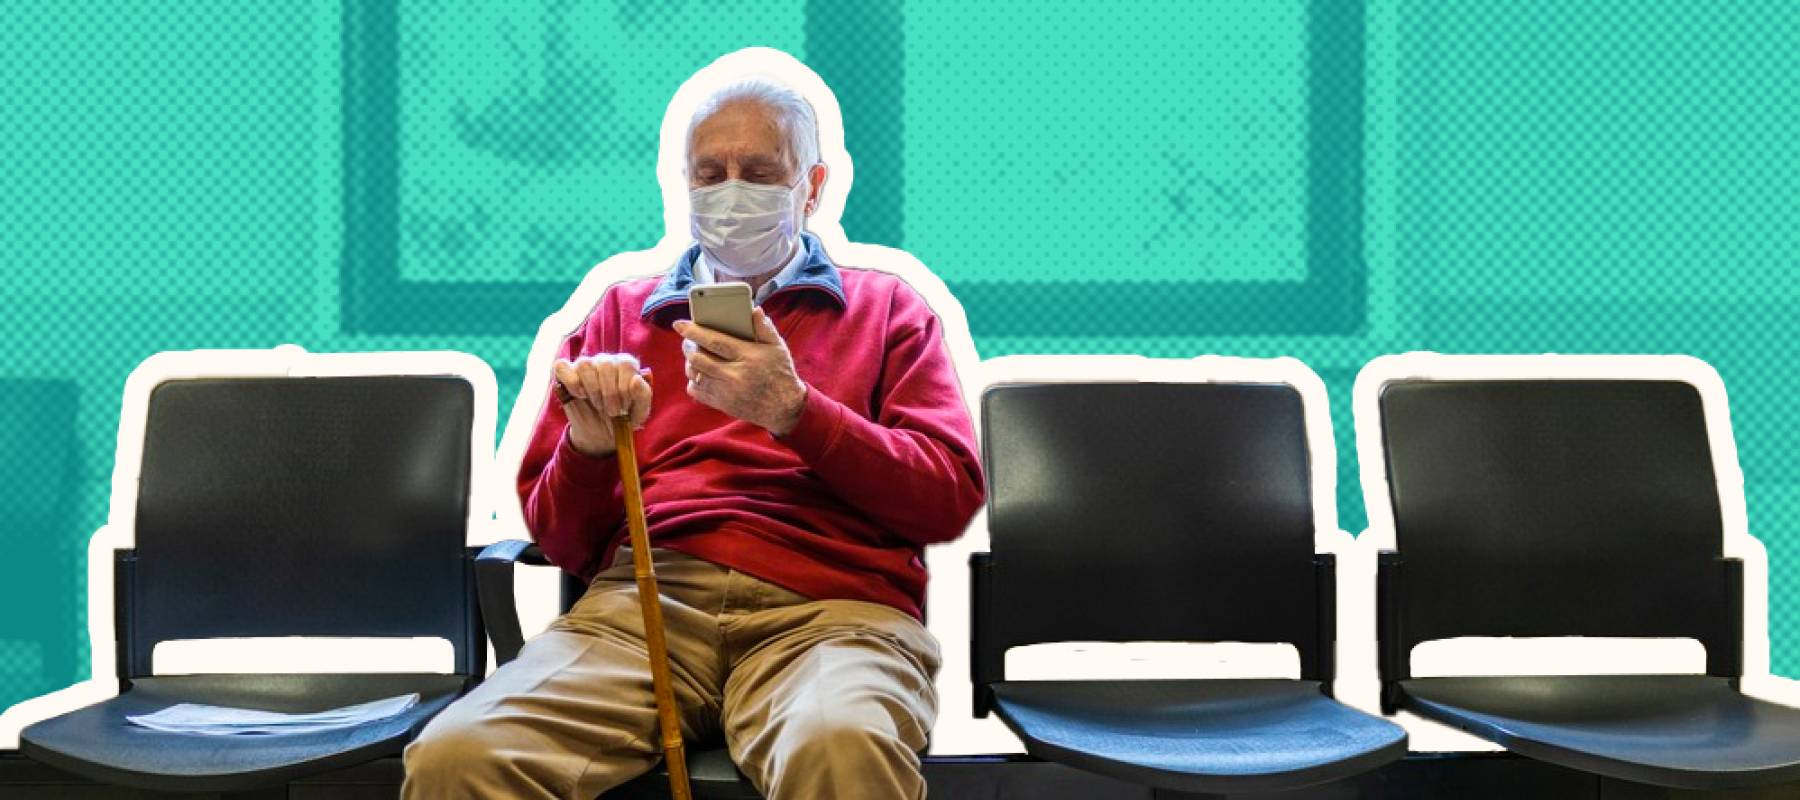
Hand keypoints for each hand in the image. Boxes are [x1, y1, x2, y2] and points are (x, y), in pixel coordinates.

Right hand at [552, 353, 651, 457]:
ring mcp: (585, 365)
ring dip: (592, 389)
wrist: (602, 434)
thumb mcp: (640, 412)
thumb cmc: (623, 418)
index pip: (626, 363)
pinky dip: (571, 382)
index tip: (624, 407)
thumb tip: (636, 378)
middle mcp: (606, 360)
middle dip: (609, 393)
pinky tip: (580, 395)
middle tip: (611, 411)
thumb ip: (643, 395)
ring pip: (585, 364)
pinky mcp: (566, 373)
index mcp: (626, 364)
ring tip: (597, 404)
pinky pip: (562, 366)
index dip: (624, 387)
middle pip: (605, 364)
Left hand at [675, 307, 807, 434]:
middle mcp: (735, 375)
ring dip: (689, 363)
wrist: (784, 408)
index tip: (679, 324)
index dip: (694, 331)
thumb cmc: (780, 373)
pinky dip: (693, 381)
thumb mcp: (778, 347)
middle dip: (688, 347)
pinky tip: (700, 374)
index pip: (714, 341)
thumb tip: (753, 310)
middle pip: (699, 358)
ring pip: (695, 374)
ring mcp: (727, 392)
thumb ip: (765, 328)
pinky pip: (696, 391)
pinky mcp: (722, 404)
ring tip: (693, 355)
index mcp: (748, 356)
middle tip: (687, 340)